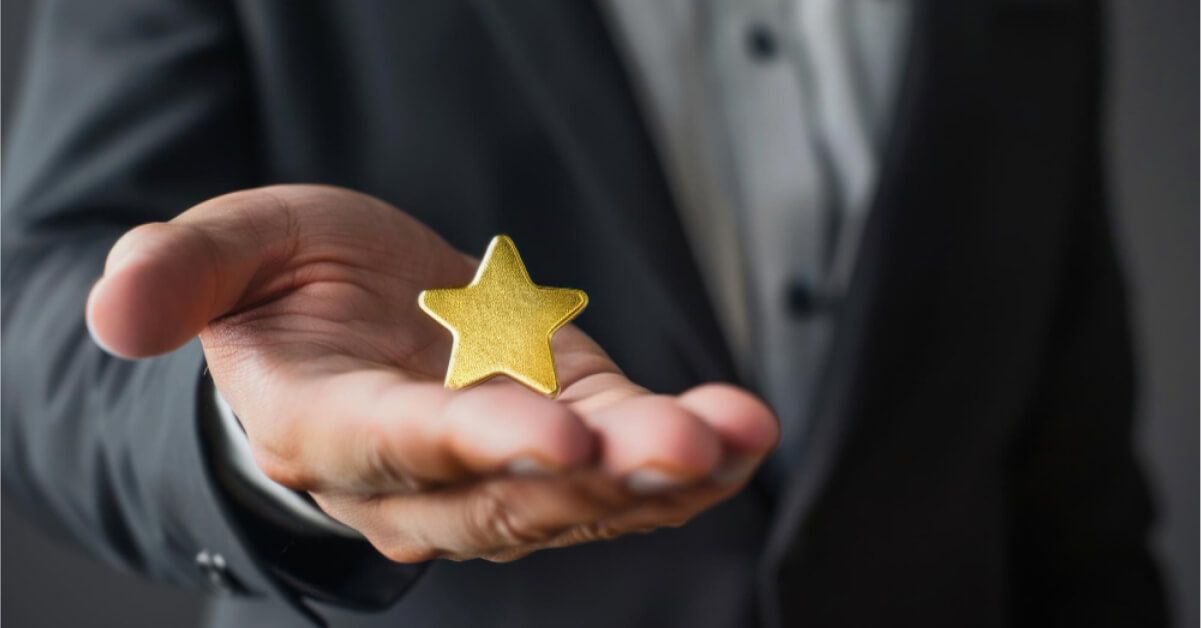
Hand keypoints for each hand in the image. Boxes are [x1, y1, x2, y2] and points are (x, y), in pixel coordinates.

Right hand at [86, 185, 777, 561]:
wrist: (349, 322)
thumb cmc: (286, 287)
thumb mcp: (232, 250)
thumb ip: (184, 273)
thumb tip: (117, 309)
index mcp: (327, 425)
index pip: (397, 446)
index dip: (471, 446)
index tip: (548, 437)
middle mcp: (418, 473)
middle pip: (505, 497)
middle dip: (590, 480)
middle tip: (677, 450)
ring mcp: (501, 466)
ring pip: (577, 498)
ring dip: (658, 478)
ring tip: (730, 441)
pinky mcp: (563, 433)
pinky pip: (622, 463)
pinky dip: (688, 455)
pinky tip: (744, 432)